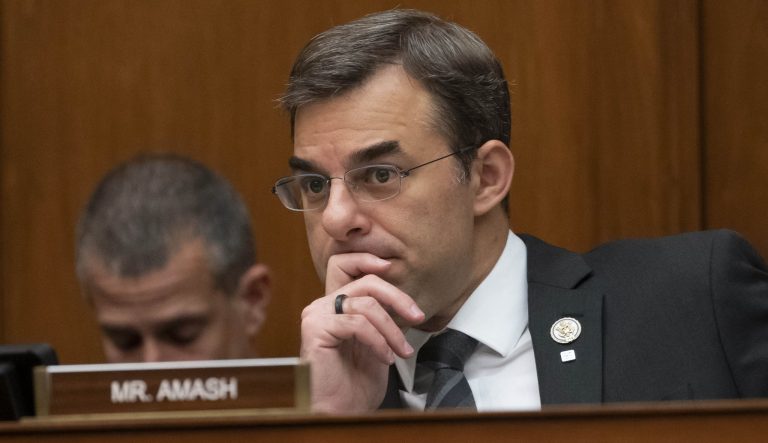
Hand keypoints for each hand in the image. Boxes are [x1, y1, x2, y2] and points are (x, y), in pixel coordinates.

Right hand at [300, 253, 424, 412]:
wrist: (340, 411)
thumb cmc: (356, 382)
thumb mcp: (377, 341)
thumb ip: (380, 316)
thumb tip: (404, 299)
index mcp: (334, 304)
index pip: (344, 264)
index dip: (367, 259)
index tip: (392, 268)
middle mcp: (322, 305)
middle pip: (365, 281)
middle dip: (398, 297)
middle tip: (417, 316)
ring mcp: (317, 315)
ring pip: (366, 304)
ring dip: (392, 329)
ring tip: (401, 351)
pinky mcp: (316, 329)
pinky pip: (357, 323)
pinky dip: (378, 340)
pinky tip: (385, 358)